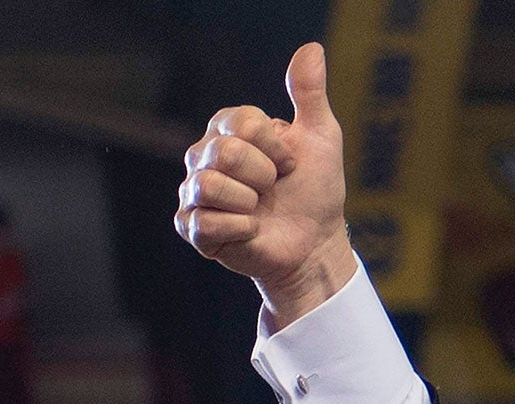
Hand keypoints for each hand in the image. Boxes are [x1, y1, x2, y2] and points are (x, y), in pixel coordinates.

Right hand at [176, 42, 358, 325]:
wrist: (314, 243)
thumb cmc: (315, 190)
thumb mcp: (321, 137)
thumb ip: (310, 94)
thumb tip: (312, 48)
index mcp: (228, 128)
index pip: (243, 123)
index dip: (275, 148)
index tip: (289, 164)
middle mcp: (203, 155)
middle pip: (226, 153)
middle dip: (264, 176)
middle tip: (273, 190)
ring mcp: (194, 191)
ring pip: (210, 185)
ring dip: (249, 203)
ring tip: (259, 210)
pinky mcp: (193, 228)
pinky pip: (206, 223)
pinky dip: (239, 230)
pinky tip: (250, 232)